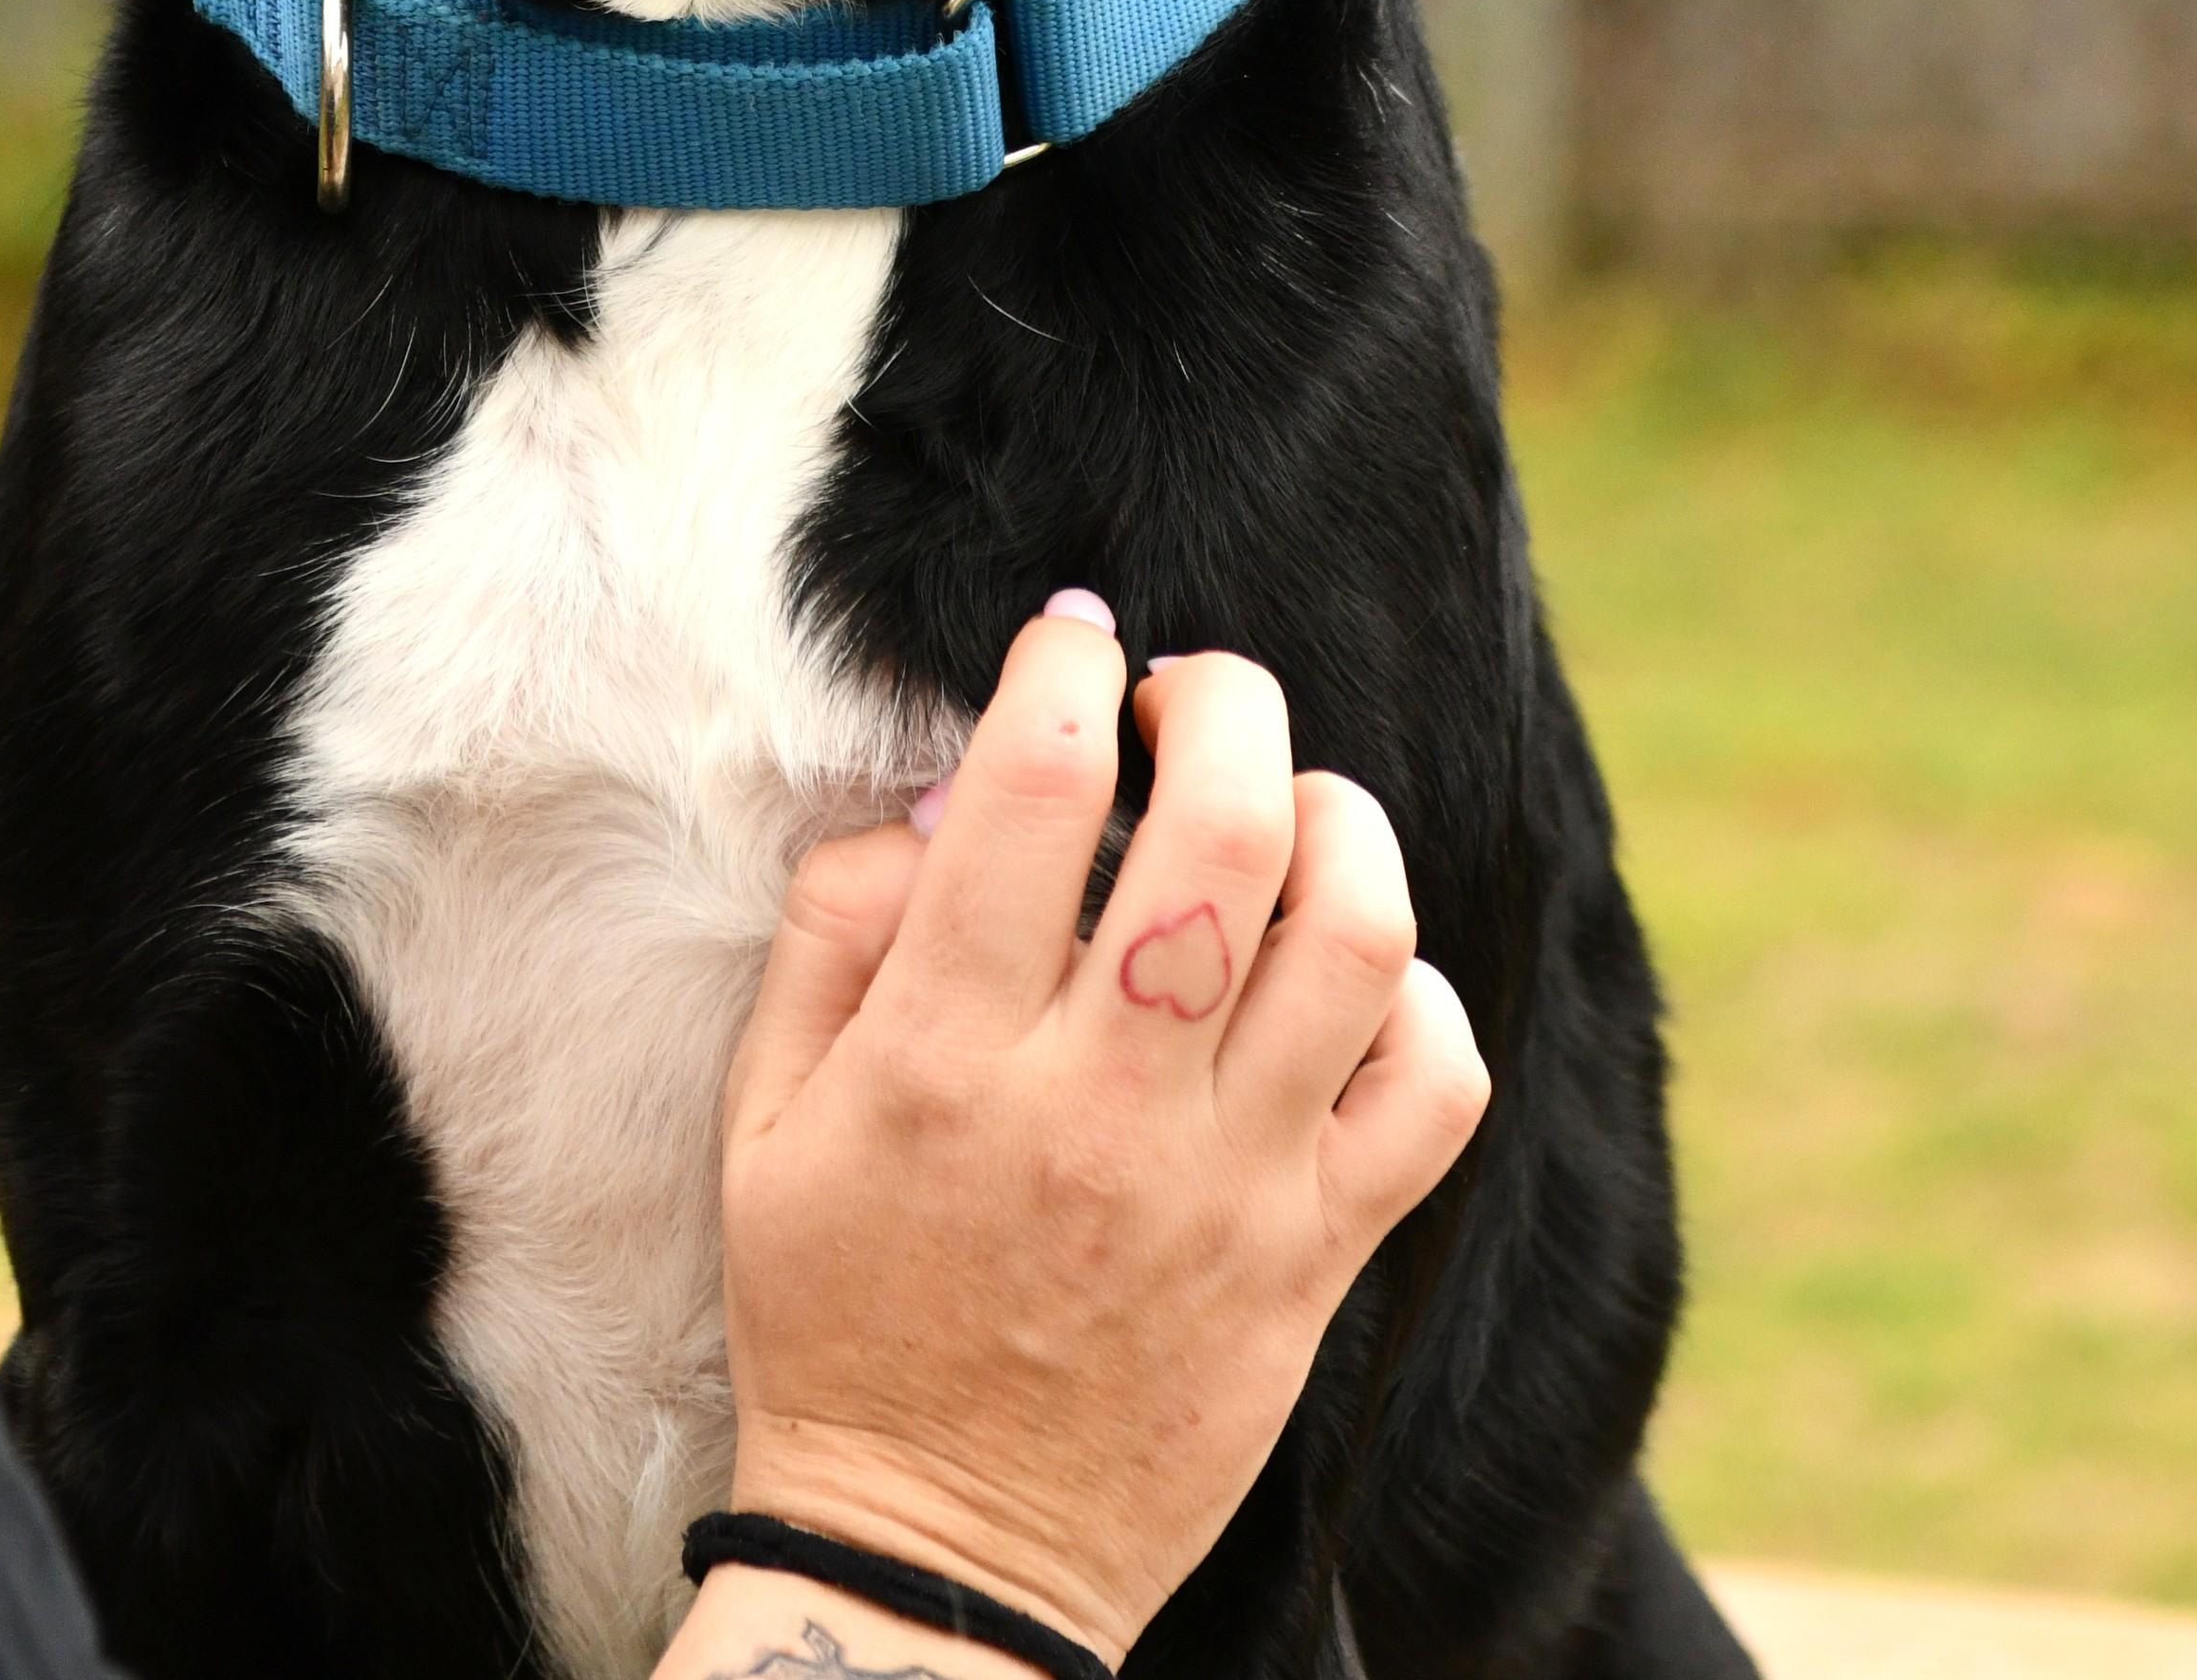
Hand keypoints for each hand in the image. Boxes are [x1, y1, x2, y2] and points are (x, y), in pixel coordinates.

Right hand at [710, 600, 1488, 1667]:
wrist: (938, 1559)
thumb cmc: (839, 1313)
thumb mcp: (763, 1119)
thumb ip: (829, 933)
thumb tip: (929, 798)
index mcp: (945, 1062)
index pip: (1028, 793)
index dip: (1059, 669)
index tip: (1067, 637)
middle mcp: (1101, 1112)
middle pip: (1226, 834)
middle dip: (1224, 702)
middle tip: (1190, 692)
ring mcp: (1229, 1189)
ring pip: (1355, 939)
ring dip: (1337, 823)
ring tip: (1288, 808)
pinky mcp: (1315, 1261)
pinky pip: (1433, 1089)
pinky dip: (1418, 996)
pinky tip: (1345, 979)